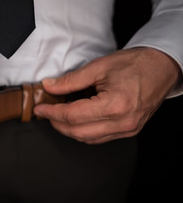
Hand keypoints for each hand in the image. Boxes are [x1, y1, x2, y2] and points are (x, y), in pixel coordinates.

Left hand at [34, 48, 180, 143]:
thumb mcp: (99, 67)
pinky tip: (76, 121)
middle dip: (57, 123)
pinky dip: (83, 131)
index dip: (52, 112)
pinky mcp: (129, 131)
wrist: (162, 67)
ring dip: (69, 129)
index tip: (40, 108)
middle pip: (77, 132)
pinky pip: (99, 138)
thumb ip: (71, 80)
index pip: (73, 115)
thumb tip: (50, 86)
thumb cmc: (136, 64)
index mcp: (115, 105)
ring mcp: (127, 129)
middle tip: (46, 112)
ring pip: (87, 138)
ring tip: (59, 116)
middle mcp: (122, 122)